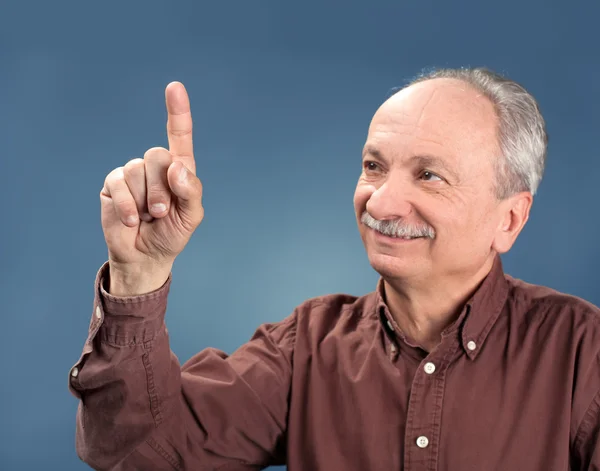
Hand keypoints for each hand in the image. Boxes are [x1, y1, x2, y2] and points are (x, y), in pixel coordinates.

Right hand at [100, 82, 203, 294]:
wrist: (145, 256)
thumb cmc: (172, 233)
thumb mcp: (191, 217)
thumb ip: (190, 191)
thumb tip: (177, 168)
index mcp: (179, 170)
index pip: (179, 136)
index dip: (177, 112)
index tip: (174, 87)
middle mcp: (155, 167)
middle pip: (157, 156)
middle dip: (162, 189)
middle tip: (162, 213)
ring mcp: (132, 174)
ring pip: (137, 170)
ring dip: (145, 200)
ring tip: (148, 217)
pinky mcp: (113, 185)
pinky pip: (118, 183)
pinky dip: (128, 206)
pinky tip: (132, 220)